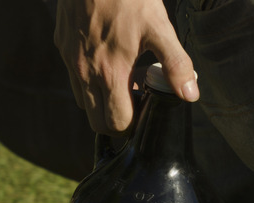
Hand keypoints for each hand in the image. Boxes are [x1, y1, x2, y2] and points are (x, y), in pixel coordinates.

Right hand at [54, 0, 198, 134]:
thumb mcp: (159, 27)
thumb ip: (175, 64)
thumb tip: (190, 94)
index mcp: (110, 73)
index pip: (117, 123)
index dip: (135, 123)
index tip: (147, 105)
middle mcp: (85, 73)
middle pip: (97, 122)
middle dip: (118, 119)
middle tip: (137, 97)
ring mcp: (71, 61)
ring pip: (85, 102)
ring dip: (104, 100)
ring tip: (124, 77)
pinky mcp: (63, 47)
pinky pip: (75, 78)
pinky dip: (91, 79)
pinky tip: (109, 58)